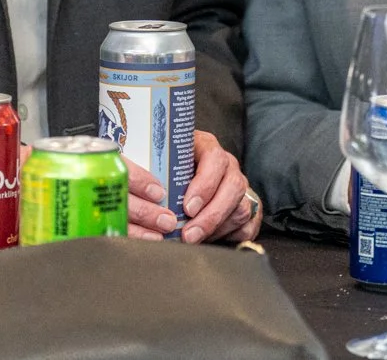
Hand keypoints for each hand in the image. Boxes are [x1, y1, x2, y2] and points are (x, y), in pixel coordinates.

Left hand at [126, 131, 257, 242]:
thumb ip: (153, 170)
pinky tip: (211, 239)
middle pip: (233, 187)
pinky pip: (248, 224)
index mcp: (206, 147)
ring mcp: (240, 185)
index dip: (204, 185)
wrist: (182, 171)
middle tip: (188, 234)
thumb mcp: (159, 161)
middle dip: (210, 215)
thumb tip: (138, 191)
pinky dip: (231, 235)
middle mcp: (227, 165)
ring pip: (241, 208)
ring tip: (194, 239)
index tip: (187, 207)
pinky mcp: (248, 206)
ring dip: (217, 228)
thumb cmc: (165, 166)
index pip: (214, 159)